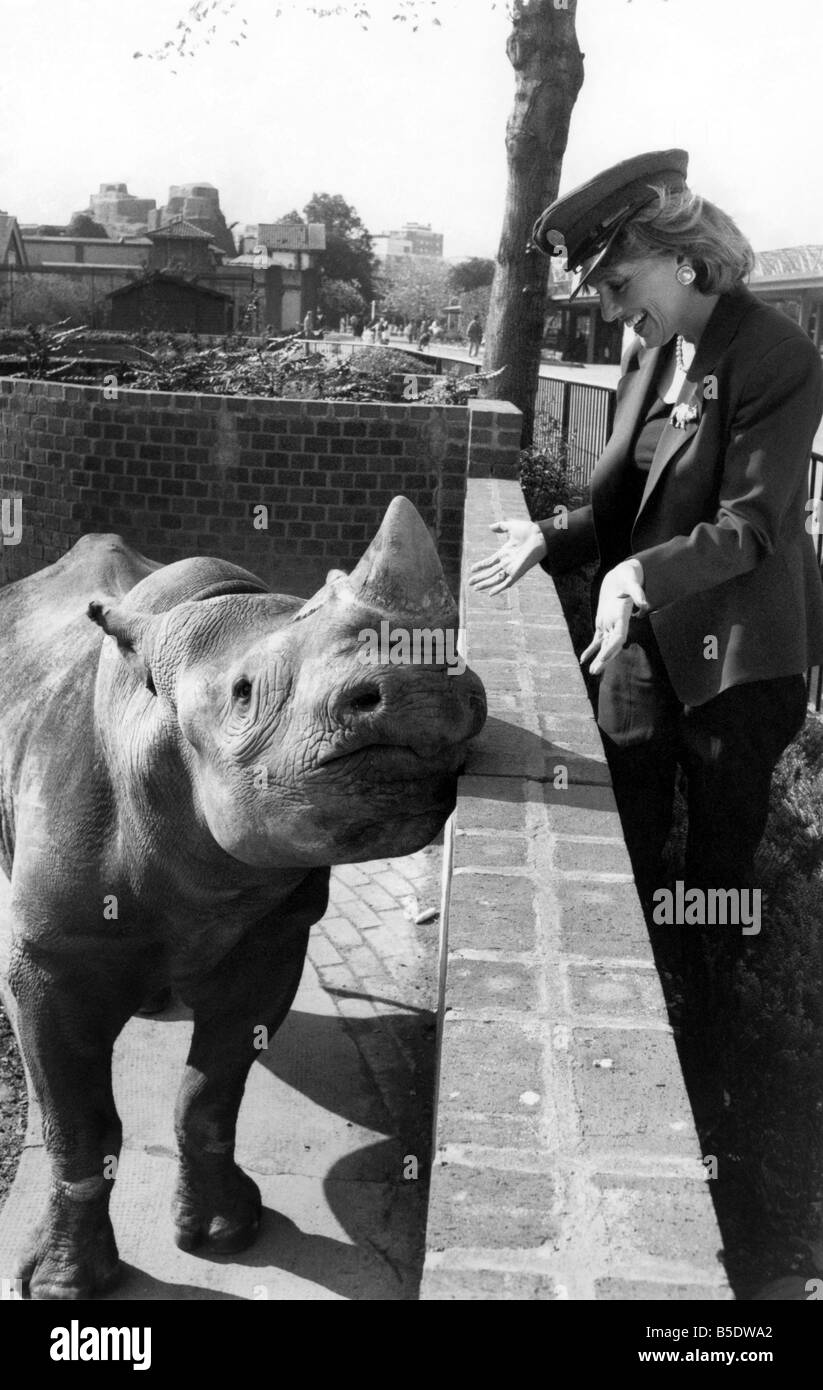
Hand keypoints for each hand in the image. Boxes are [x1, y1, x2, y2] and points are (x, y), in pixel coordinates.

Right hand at [468, 518, 547, 593]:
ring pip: (495, 579)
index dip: (481, 566)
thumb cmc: (529, 531)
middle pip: (490, 572)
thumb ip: (500, 527)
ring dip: (485, 584)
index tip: (472, 569)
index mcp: (505, 552)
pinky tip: (490, 594)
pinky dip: (498, 588)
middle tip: (469, 583)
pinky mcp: (517, 573)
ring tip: (474, 588)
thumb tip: (490, 527)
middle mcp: (507, 562)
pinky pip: (506, 583)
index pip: (490, 562)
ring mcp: (512, 568)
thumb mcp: (511, 527)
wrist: (540, 536)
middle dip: (480, 578)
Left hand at [580, 560, 646, 675]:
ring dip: (598, 658)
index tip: (605, 658)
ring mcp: (611, 624)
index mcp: (624, 616)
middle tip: (594, 672)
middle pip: (612, 645)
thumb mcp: (632, 581)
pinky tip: (583, 659)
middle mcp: (618, 623)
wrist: (623, 574)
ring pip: (604, 645)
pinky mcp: (604, 622)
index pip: (619, 637)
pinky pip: (598, 639)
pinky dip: (591, 649)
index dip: (613, 647)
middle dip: (604, 659)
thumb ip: (637, 592)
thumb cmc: (629, 575)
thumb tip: (644, 604)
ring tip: (592, 672)